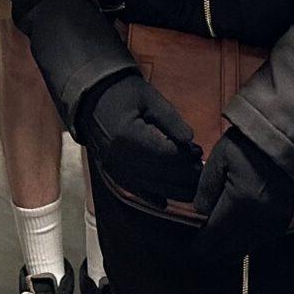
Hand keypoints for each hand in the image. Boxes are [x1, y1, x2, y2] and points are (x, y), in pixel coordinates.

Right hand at [79, 69, 202, 203]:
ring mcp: (114, 168)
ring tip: (192, 187)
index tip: (199, 153)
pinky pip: (134, 190)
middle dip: (184, 176)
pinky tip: (166, 201)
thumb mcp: (149, 98)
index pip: (164, 154)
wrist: (91, 97)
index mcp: (128, 135)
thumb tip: (190, 141)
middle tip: (202, 172)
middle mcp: (119, 157)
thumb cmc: (123, 92)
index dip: (185, 157)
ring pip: (149, 187)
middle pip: (159, 174)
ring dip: (173, 190)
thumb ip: (171, 120)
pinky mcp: (111, 172)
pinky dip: (151, 197)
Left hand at [190, 127, 293, 259]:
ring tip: (214, 241)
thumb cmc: (248, 146)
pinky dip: (244, 242)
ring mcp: (273, 224)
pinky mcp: (283, 222)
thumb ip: (205, 189)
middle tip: (197, 247)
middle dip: (211, 252)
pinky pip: (259, 242)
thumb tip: (199, 213)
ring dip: (227, 250)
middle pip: (228, 251)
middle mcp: (258, 221)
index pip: (212, 239)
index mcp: (239, 204)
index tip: (186, 249)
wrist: (285, 141)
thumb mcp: (219, 158)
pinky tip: (235, 233)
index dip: (197, 248)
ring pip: (244, 250)